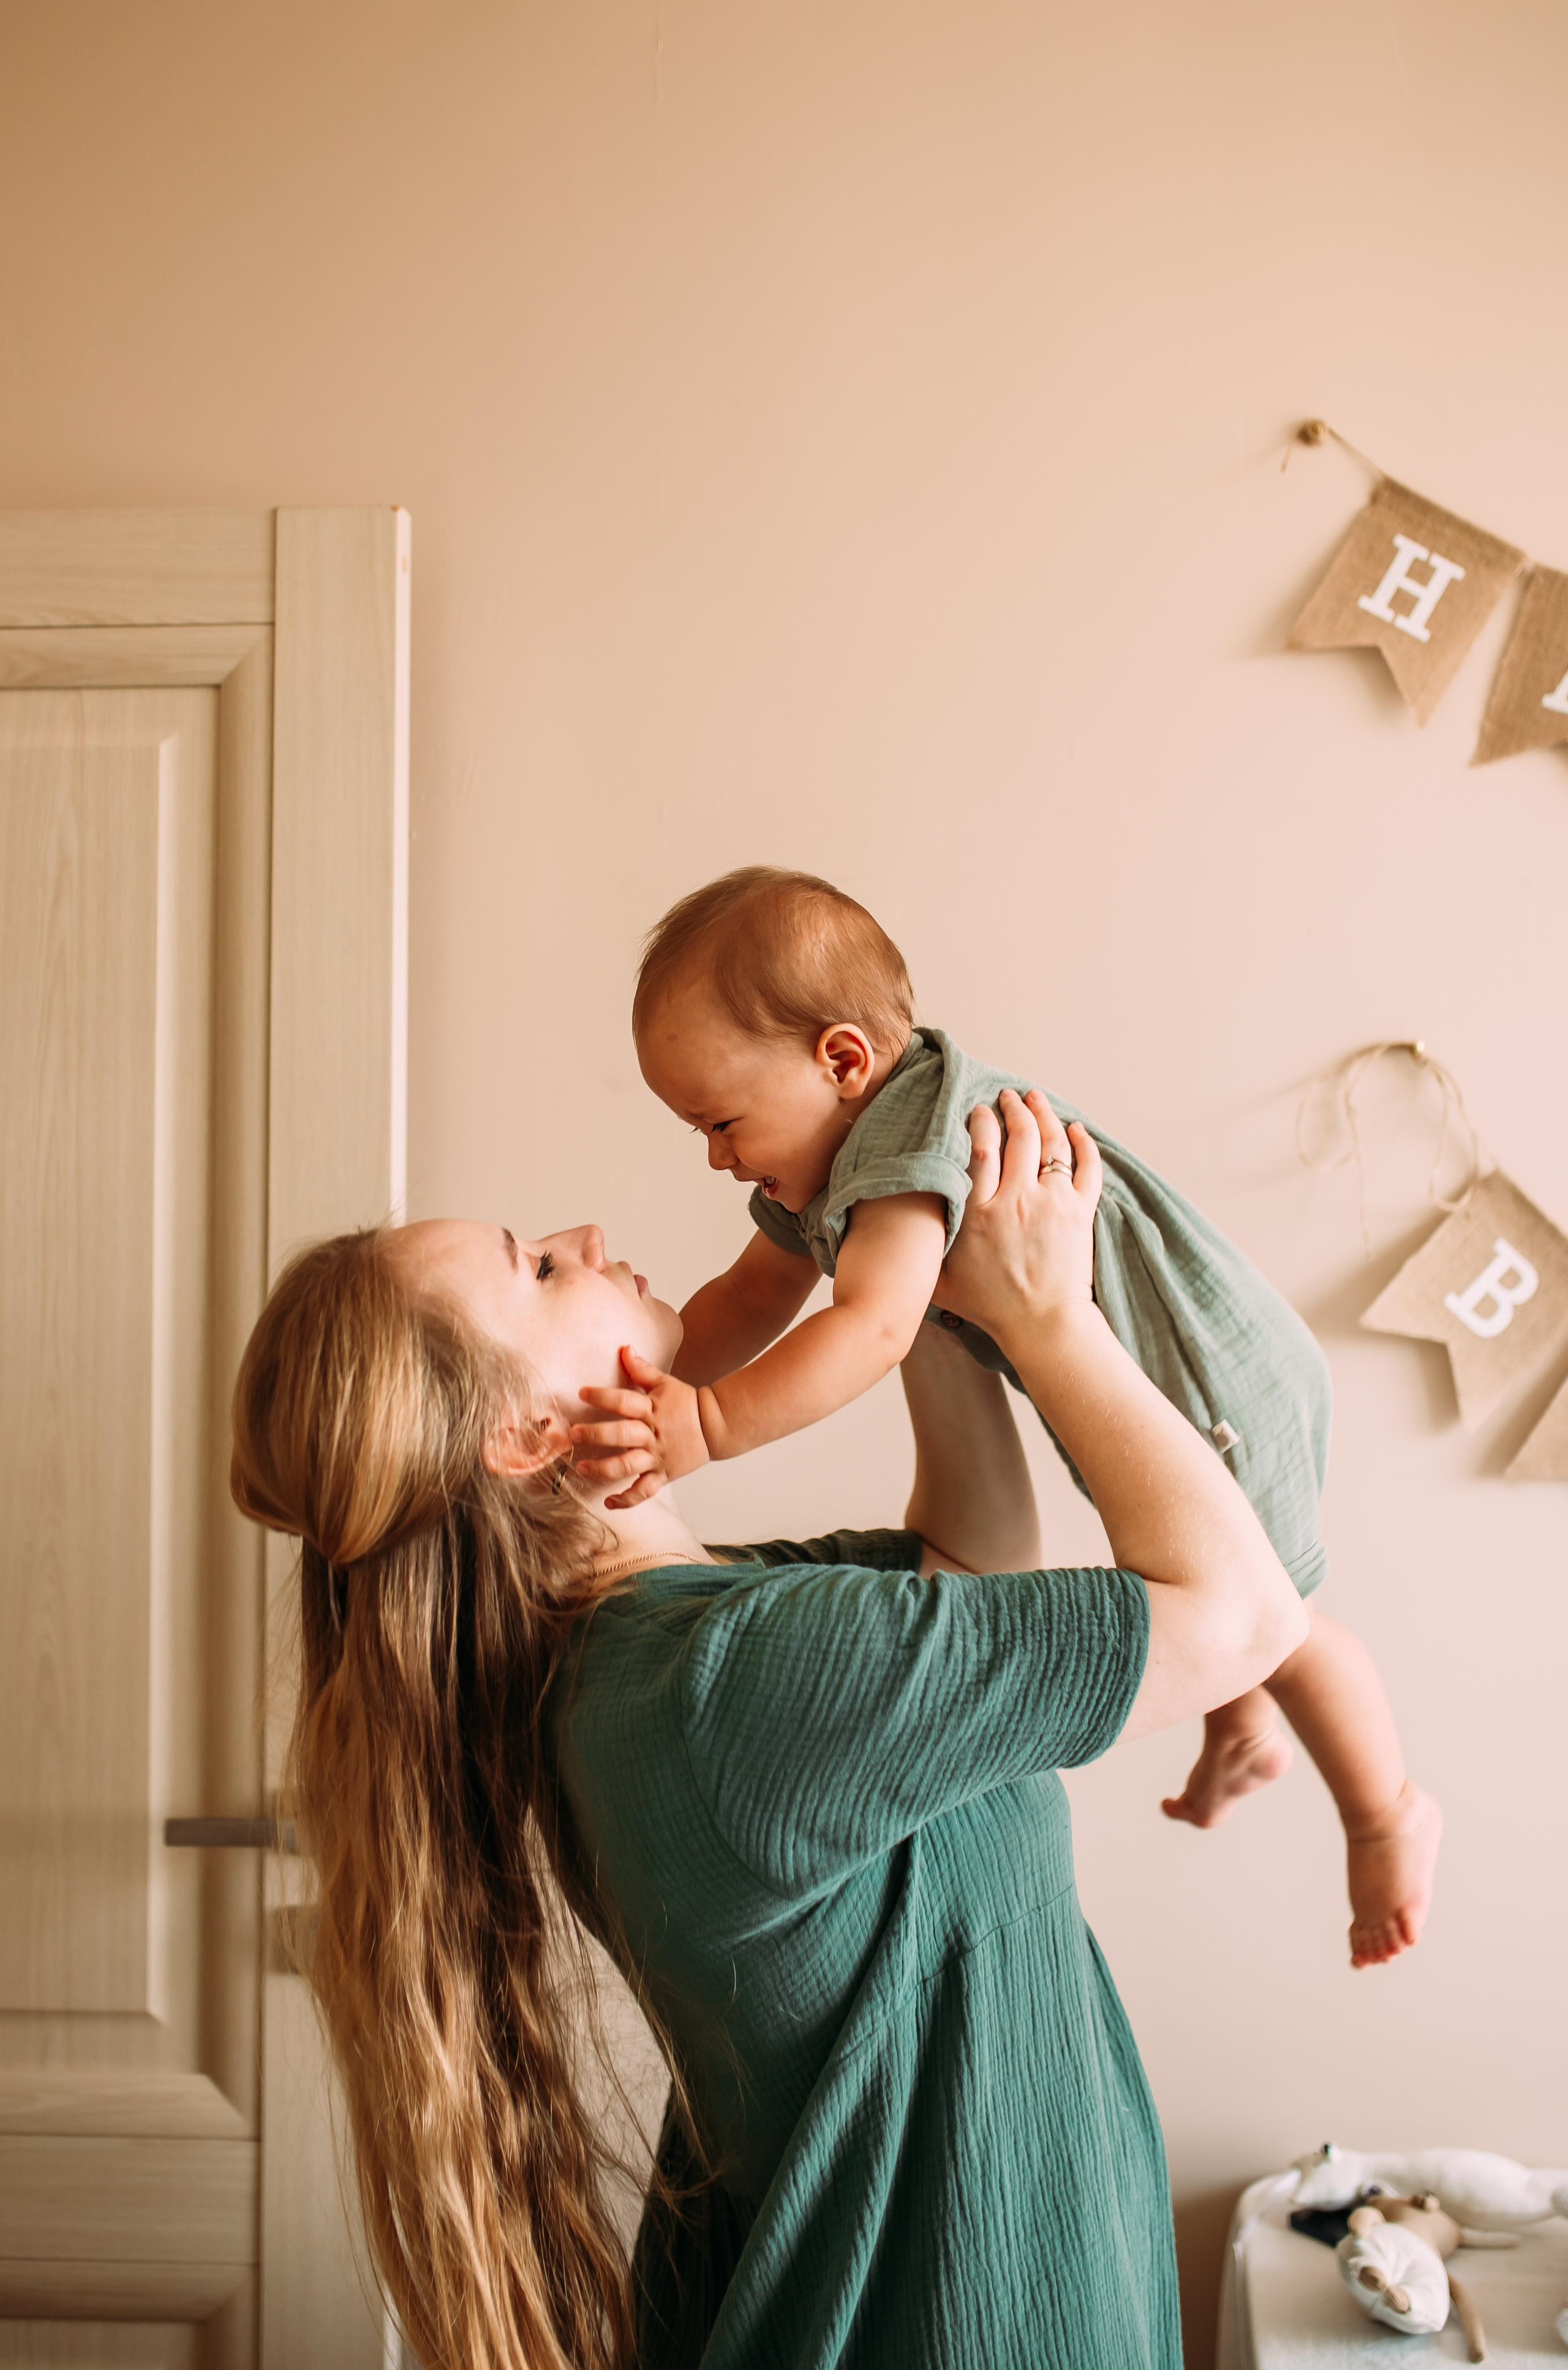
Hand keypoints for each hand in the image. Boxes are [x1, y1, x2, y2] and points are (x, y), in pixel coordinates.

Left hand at [570, 1345, 710, 1508]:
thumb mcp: (665, 1383)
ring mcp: (657, 1457)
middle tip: (574, 1434)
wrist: (717, 1425)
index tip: (582, 1393)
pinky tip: (609, 1503)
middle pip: (621, 1435)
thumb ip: (641, 1368)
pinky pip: (644, 1491)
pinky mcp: (663, 1475)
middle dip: (596, 1434)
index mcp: (651, 1409)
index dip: (602, 1396)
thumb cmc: (687, 1402)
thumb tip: (624, 1348)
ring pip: (627, 1466)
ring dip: (603, 1469)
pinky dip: (627, 1500)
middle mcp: (652, 1434)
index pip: (624, 1401)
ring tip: (581, 1469)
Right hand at [931, 1088, 1099, 1340]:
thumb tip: (900, 1225)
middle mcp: (1016, 1201)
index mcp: (980, 1214)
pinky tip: (1076, 1129)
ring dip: (1045, 1115)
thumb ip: (925, 1246)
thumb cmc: (990, 1306)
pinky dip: (1083, 1143)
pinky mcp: (1080, 1212)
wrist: (1042, 1325)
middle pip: (1018, 1136)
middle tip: (1007, 1096)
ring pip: (1052, 1144)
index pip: (980, 1150)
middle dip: (1013, 1109)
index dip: (979, 1122)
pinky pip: (1086, 1167)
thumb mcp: (941, 1279)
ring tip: (1036, 1099)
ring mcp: (1053, 1204)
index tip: (977, 1110)